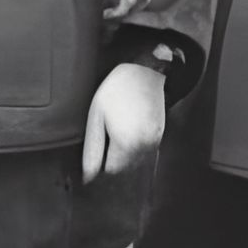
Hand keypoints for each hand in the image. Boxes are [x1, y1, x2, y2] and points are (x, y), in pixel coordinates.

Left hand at [82, 62, 165, 182]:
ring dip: (124, 154)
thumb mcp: (96, 118)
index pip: (112, 171)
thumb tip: (88, 174)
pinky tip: (129, 128)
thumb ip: (92, 149)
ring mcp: (154, 141)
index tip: (99, 147)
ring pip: (136, 162)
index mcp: (126, 143)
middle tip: (108, 133)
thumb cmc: (117, 91)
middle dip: (113, 158)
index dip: (102, 162)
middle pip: (124, 168)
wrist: (143, 74)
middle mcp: (143, 146)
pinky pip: (145, 152)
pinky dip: (135, 146)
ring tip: (119, 128)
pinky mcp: (159, 136)